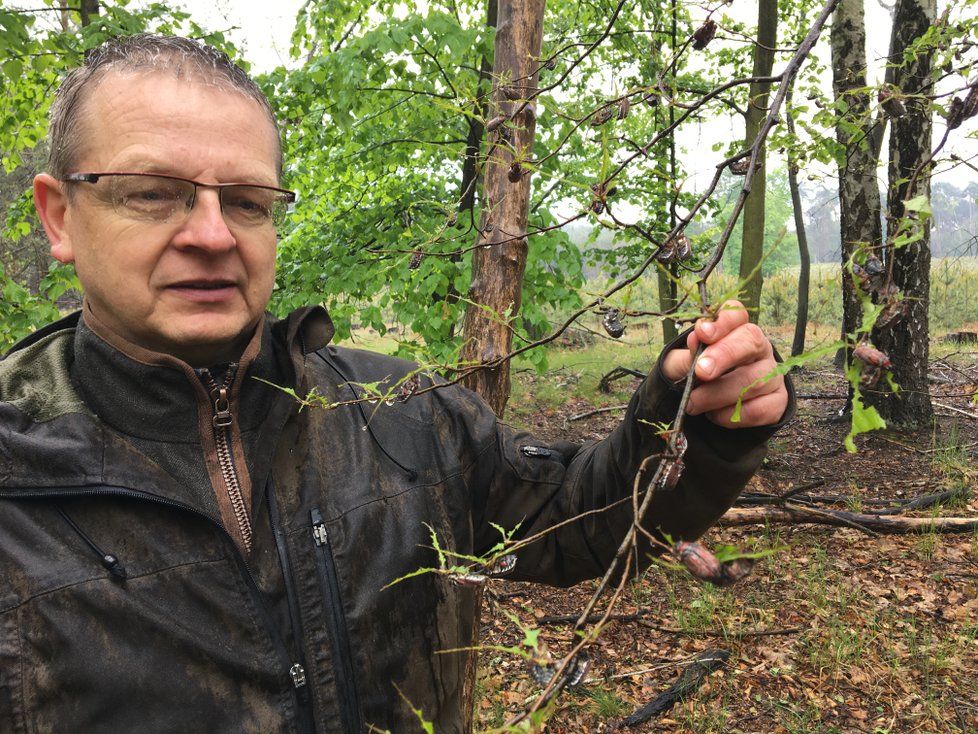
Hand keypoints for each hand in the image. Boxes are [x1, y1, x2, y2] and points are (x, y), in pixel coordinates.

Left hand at [661, 300, 787, 427]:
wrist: (711, 407)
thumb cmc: (698, 377)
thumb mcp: (684, 365)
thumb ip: (688, 354)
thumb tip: (696, 339)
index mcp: (736, 330)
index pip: (736, 314)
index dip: (722, 322)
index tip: (702, 332)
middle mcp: (759, 348)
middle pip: (751, 341)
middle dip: (724, 355)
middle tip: (701, 372)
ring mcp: (772, 374)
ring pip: (752, 381)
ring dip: (717, 395)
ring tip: (693, 403)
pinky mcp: (777, 401)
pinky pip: (757, 410)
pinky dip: (730, 416)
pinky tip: (714, 415)